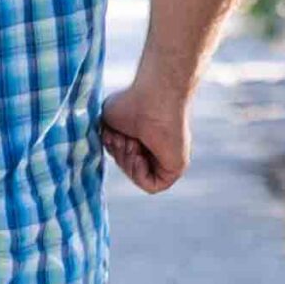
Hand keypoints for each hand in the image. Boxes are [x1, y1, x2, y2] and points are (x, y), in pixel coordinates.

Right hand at [101, 79, 191, 193]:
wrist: (153, 98)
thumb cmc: (131, 102)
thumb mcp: (109, 123)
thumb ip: (109, 138)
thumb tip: (113, 148)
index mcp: (143, 138)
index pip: (124, 158)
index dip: (115, 151)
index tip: (113, 135)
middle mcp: (156, 149)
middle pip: (129, 168)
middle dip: (120, 156)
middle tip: (123, 139)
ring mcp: (166, 158)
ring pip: (138, 176)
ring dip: (127, 163)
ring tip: (131, 143)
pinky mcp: (176, 168)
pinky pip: (153, 185)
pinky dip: (140, 175)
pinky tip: (139, 157)